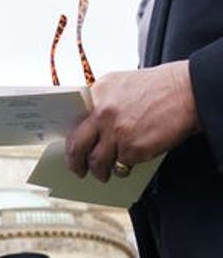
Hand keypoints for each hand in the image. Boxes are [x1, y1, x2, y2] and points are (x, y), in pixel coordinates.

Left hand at [65, 64, 199, 181]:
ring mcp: (116, 132)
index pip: (73, 122)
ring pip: (97, 162)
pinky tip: (129, 164)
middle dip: (76, 163)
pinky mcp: (131, 148)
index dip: (70, 140)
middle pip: (77, 146)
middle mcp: (103, 112)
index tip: (69, 151)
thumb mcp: (123, 83)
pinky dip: (123, 169)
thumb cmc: (158, 87)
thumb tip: (88, 127)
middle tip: (79, 171)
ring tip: (105, 174)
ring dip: (100, 172)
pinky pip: (120, 166)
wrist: (188, 91)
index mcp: (98, 93)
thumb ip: (103, 101)